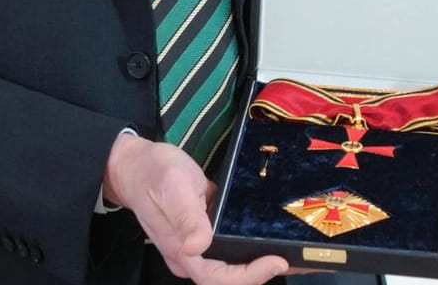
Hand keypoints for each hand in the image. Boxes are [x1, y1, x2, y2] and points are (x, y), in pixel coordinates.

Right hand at [103, 132, 288, 284]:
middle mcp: (191, 256)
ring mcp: (198, 248)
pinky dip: (255, 247)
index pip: (219, 279)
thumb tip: (197, 245)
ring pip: (235, 266)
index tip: (277, 260)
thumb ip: (186, 216)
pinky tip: (276, 235)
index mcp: (182, 251)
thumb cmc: (151, 173)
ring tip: (299, 252)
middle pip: (232, 278)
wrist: (133, 164)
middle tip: (303, 260)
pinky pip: (232, 250)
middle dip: (267, 272)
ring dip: (265, 262)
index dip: (251, 275)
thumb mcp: (172, 187)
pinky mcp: (205, 235)